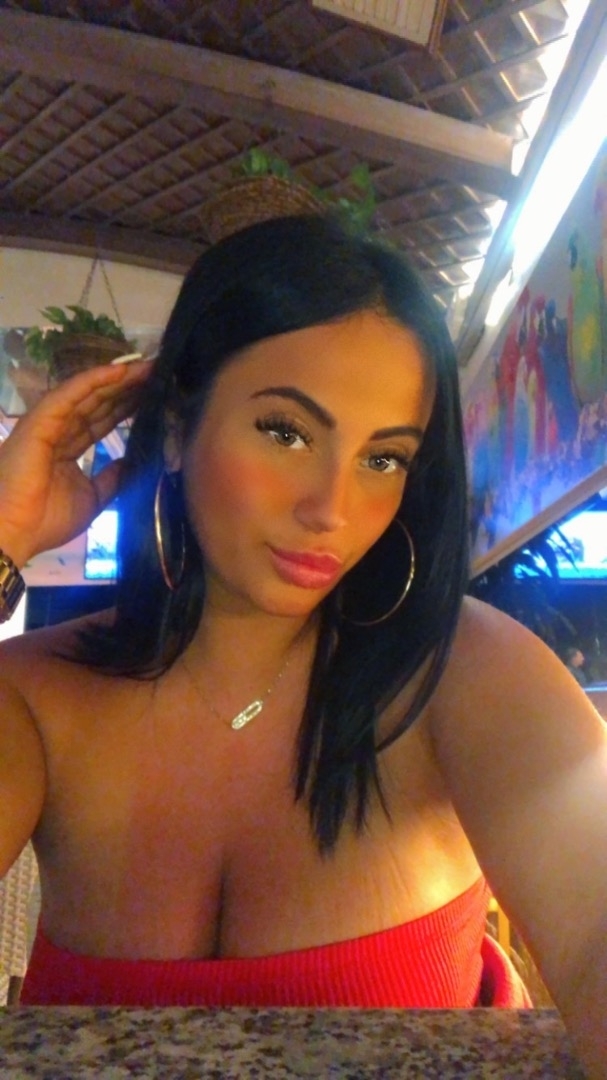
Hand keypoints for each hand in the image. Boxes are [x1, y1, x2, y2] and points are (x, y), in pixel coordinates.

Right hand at [0, 360, 151, 566]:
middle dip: (127, 389)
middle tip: (158, 374)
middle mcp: (57, 431)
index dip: (126, 408)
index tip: (154, 396)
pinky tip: (120, 370)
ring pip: (87, 395)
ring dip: (117, 379)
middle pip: (98, 404)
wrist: (16, 533)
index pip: (101, 422)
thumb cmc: (46, 521)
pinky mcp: (40, 420)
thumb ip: (111, 479)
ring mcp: (47, 423)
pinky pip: (70, 394)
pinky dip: (93, 380)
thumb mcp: (92, 499)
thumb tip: (130, 463)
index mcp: (67, 449)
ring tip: (147, 368)